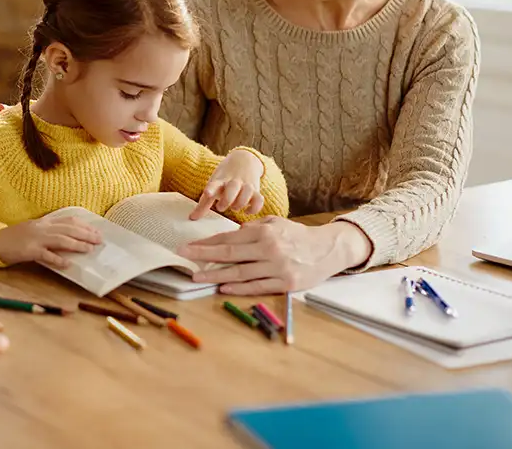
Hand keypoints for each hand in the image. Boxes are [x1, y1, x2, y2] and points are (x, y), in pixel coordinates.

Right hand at [0, 213, 102, 268]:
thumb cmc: (15, 238)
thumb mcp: (34, 230)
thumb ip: (49, 232)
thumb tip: (68, 238)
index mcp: (44, 222)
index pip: (68, 220)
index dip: (84, 225)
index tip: (96, 230)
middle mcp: (42, 228)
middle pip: (68, 229)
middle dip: (86, 234)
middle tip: (99, 240)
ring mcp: (35, 238)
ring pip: (60, 239)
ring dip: (76, 244)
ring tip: (89, 249)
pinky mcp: (29, 251)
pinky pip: (46, 255)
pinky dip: (58, 259)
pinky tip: (67, 264)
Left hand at [176, 218, 372, 293]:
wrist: (329, 249)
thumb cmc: (297, 236)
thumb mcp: (275, 224)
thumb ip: (252, 228)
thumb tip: (230, 234)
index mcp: (264, 232)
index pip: (228, 238)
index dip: (206, 242)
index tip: (188, 245)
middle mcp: (269, 248)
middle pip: (229, 254)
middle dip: (203, 255)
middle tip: (183, 256)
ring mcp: (277, 267)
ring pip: (240, 273)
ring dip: (215, 275)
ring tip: (197, 276)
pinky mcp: (285, 283)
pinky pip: (257, 286)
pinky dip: (239, 288)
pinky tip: (223, 288)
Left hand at [189, 149, 264, 219]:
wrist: (244, 161)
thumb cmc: (224, 178)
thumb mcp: (213, 186)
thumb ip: (204, 204)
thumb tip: (192, 219)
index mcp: (220, 181)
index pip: (214, 184)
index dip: (211, 189)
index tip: (208, 193)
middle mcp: (233, 182)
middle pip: (232, 189)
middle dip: (227, 199)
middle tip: (221, 207)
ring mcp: (246, 185)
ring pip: (247, 193)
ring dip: (240, 203)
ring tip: (234, 208)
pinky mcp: (256, 191)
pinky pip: (259, 200)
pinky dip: (254, 208)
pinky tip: (247, 211)